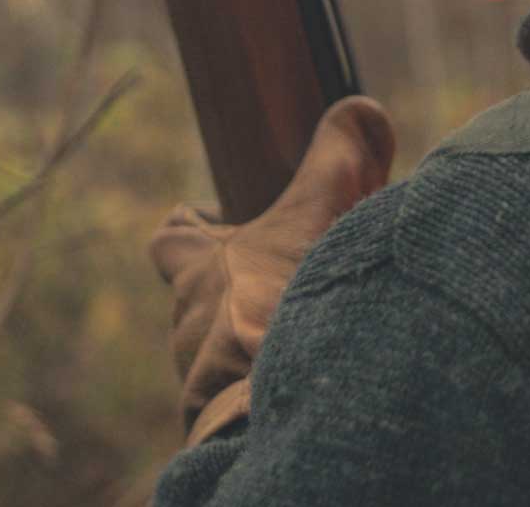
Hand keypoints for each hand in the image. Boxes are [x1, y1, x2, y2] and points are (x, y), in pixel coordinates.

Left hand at [149, 96, 394, 443]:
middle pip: (205, 295)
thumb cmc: (288, 296)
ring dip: (264, 333)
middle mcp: (191, 324)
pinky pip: (247, 390)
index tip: (227, 218)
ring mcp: (205, 378)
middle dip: (250, 284)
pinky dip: (276, 374)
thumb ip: (339, 157)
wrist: (281, 397)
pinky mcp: (229, 420)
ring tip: (317, 321)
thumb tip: (358, 109)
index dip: (195, 224)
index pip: (171, 238)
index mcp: (200, 269)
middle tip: (302, 270)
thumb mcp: (322, 210)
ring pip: (225, 348)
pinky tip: (321, 362)